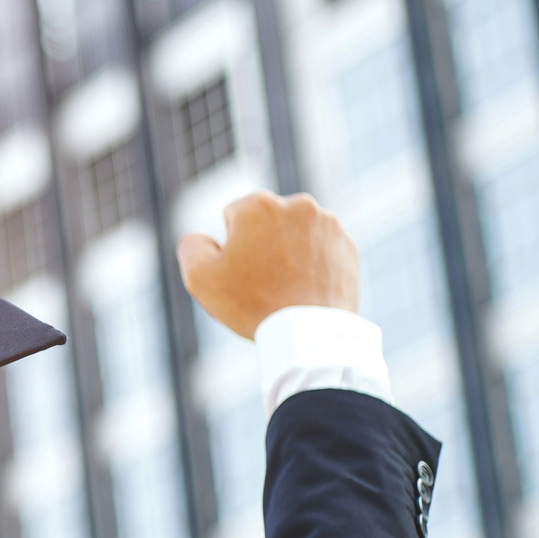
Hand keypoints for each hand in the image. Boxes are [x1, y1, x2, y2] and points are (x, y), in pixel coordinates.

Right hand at [177, 191, 358, 339]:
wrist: (308, 333)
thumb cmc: (250, 304)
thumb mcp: (199, 277)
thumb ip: (191, 245)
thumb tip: (202, 237)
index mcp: (259, 205)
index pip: (233, 216)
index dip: (230, 246)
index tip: (240, 270)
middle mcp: (297, 204)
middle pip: (267, 222)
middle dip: (262, 243)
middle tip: (262, 280)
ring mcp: (327, 224)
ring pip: (295, 233)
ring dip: (288, 251)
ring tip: (285, 286)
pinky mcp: (347, 245)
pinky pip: (321, 248)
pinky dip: (312, 263)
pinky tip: (305, 287)